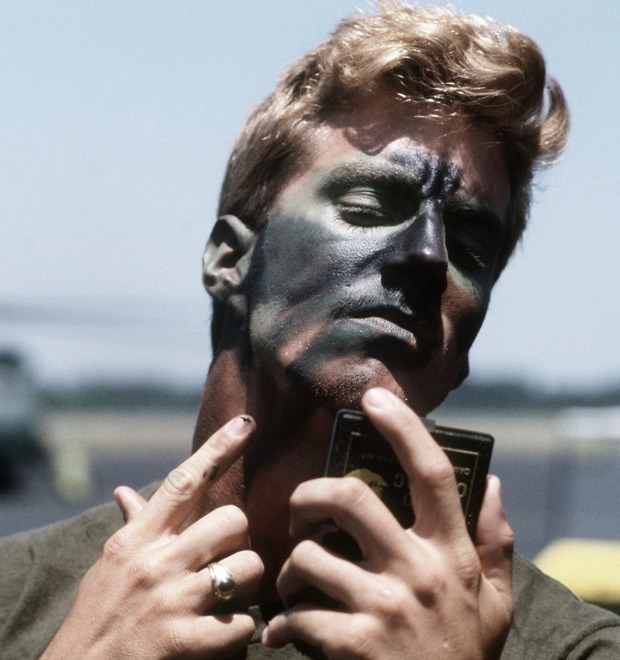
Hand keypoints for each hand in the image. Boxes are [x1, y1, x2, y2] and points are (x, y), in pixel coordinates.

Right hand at [42, 415, 263, 658]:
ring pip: (246, 567)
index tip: (246, 423)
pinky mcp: (185, 642)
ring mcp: (172, 601)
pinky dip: (239, 632)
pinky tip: (221, 634)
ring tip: (225, 597)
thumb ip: (131, 526)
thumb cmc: (97, 615)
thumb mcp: (110, 564)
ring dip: (244, 584)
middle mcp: (157, 562)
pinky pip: (243, 624)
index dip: (219, 448)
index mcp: (138, 539)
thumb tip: (125, 491)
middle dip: (238, 539)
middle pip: (232, 521)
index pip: (185, 481)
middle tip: (223, 559)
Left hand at [263, 388, 513, 658]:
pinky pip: (298, 614)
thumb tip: (493, 482)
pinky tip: (284, 631)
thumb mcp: (497, 602)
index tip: (375, 398)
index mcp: (451, 554)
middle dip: (309, 495)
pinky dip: (282, 621)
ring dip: (289, 570)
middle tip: (301, 513)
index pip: (431, 473)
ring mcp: (386, 608)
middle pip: (349, 498)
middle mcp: (419, 571)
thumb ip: (498, 541)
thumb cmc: (465, 655)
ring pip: (310, 556)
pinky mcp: (355, 647)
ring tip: (294, 585)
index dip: (403, 428)